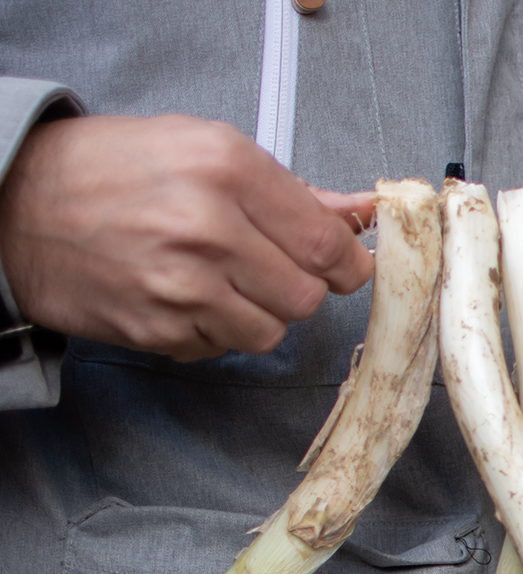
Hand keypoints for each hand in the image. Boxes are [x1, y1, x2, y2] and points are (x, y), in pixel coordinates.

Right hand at [0, 114, 375, 360]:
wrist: (14, 203)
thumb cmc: (111, 169)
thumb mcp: (204, 149)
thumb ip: (291, 192)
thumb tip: (361, 214)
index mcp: (226, 169)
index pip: (327, 244)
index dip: (346, 263)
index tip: (342, 265)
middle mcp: (206, 227)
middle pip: (306, 296)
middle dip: (295, 287)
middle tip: (264, 267)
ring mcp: (180, 285)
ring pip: (270, 331)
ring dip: (256, 313)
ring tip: (218, 280)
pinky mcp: (156, 328)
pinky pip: (221, 348)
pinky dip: (214, 330)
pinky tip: (184, 297)